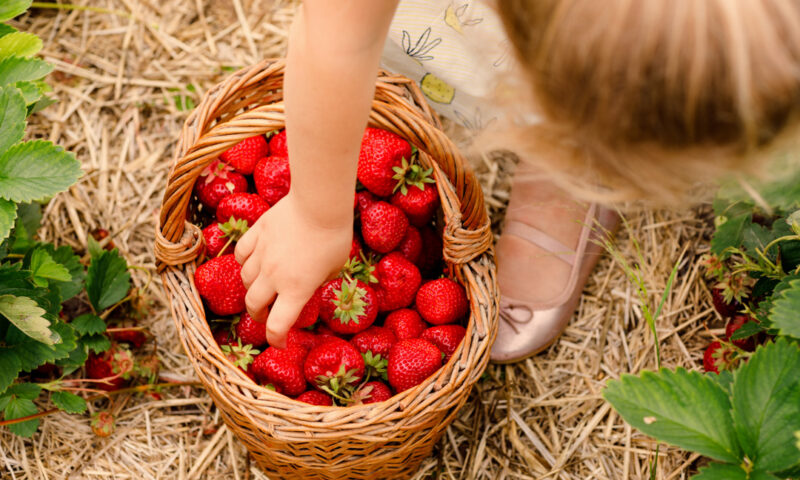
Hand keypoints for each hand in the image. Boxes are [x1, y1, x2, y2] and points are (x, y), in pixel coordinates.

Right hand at [235, 192, 351, 347]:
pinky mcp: (257, 234)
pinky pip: (242, 254)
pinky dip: (245, 262)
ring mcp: (262, 254)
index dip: (276, 340)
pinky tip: (252, 262)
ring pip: (245, 279)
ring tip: (261, 288)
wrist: (319, 203)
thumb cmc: (335, 236)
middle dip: (259, 315)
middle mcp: (274, 276)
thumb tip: (310, 283)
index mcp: (296, 290)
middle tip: (267, 316)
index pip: (277, 326)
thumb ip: (318, 280)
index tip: (280, 343)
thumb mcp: (335, 267)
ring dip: (252, 289)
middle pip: (254, 305)